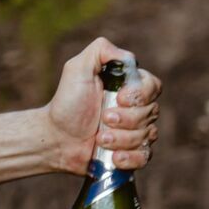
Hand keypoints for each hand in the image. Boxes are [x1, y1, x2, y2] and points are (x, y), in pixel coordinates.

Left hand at [44, 37, 162, 174]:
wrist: (54, 136)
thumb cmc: (66, 102)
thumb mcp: (77, 69)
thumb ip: (100, 51)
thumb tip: (126, 55)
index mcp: (130, 87)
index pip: (154, 86)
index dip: (139, 94)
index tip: (117, 98)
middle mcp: (138, 108)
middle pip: (152, 112)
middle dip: (125, 118)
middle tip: (102, 119)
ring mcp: (136, 131)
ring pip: (148, 135)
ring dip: (121, 138)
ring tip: (99, 139)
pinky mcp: (131, 153)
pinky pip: (145, 156)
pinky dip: (130, 158)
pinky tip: (113, 157)